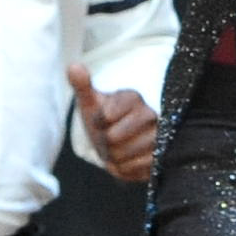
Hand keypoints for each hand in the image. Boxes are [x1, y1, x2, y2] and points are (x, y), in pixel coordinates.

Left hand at [67, 62, 158, 183]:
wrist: (123, 138)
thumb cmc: (105, 117)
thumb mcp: (91, 101)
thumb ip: (82, 84)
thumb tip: (73, 66)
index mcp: (133, 97)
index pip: (106, 115)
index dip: (97, 122)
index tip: (101, 119)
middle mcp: (152, 115)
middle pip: (113, 138)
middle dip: (104, 141)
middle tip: (108, 137)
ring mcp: (159, 137)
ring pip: (122, 156)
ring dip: (112, 156)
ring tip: (117, 148)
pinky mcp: (162, 157)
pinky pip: (132, 170)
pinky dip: (123, 169)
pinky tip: (125, 160)